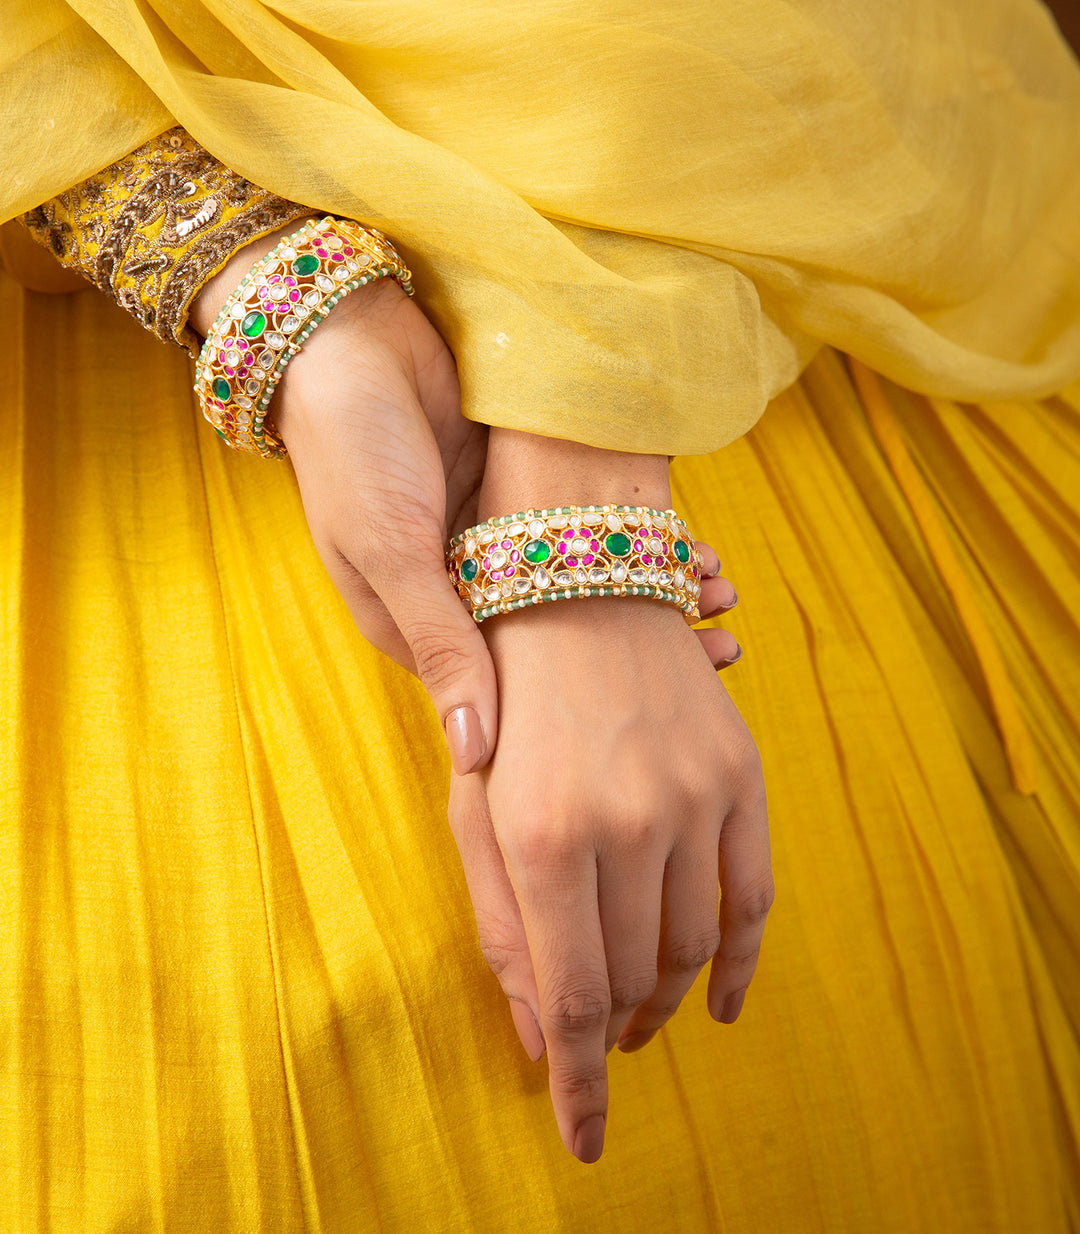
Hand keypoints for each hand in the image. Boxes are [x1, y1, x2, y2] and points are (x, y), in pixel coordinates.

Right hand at [192, 231, 742, 771]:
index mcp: (423, 626)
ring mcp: (493, 538)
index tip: (669, 711)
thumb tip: (475, 756)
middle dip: (642, 641)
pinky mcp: (516, 490)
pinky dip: (635, 533)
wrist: (345, 336)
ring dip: (650, 585)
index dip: (592, 706)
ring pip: (584, 581)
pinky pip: (586, 524)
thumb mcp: (390, 551)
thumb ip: (441, 644)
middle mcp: (464, 593)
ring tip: (721, 593)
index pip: (517, 692)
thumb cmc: (352, 450)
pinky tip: (687, 540)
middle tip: (723, 646)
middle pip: (564, 638)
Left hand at [447, 596, 770, 1164]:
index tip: (582, 1137)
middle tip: (598, 1050)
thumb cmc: (504, 706)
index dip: (579, 1083)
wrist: (572, 588)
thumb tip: (540, 1039)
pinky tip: (720, 1001)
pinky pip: (754, 896)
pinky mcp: (738, 774)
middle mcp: (625, 823)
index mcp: (542, 836)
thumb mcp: (472, 809)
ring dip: (664, 1000)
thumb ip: (500, 925)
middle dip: (612, 1035)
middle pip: (633, 979)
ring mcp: (692, 796)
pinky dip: (740, 962)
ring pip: (691, 947)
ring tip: (639, 1016)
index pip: (573, 1000)